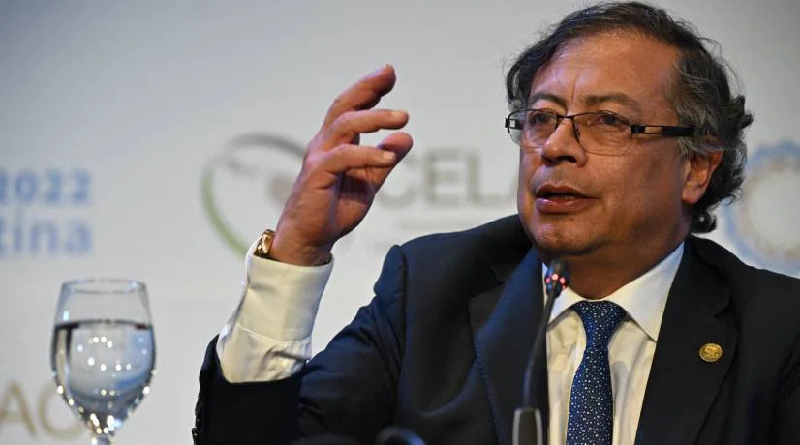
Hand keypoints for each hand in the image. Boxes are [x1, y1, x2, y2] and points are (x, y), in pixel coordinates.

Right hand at [270, 65, 412, 265]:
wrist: (311, 239)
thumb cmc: (334, 209)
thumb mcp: (368, 183)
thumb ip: (384, 161)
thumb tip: (406, 137)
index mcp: (336, 143)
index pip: (352, 108)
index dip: (369, 90)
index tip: (388, 74)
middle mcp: (324, 144)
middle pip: (343, 106)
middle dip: (366, 88)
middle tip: (389, 75)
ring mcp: (318, 158)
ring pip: (344, 125)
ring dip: (374, 118)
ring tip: (402, 117)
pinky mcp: (316, 175)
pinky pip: (343, 157)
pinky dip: (367, 154)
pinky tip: (388, 158)